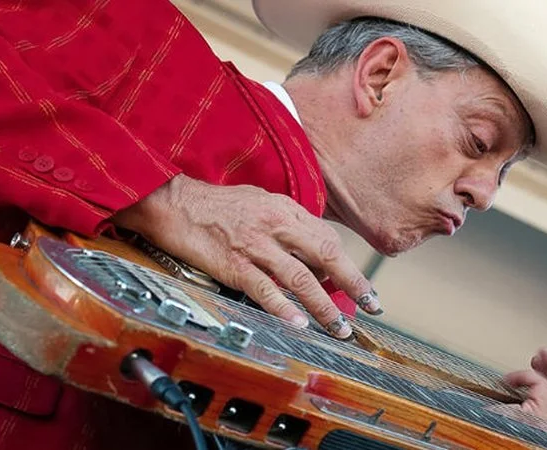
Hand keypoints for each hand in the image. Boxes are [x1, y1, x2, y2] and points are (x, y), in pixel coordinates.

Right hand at [112, 175, 379, 338]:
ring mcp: (255, 246)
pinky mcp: (234, 265)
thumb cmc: (217, 204)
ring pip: (300, 278)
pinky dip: (284, 308)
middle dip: (353, 283)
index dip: (345, 265)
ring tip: (339, 327)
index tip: (359, 286)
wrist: (174, 203)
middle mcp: (276, 225)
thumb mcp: (260, 201)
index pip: (327, 238)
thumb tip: (311, 250)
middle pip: (325, 255)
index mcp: (285, 209)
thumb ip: (287, 223)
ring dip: (324, 306)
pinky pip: (264, 290)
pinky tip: (299, 323)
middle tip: (373, 305)